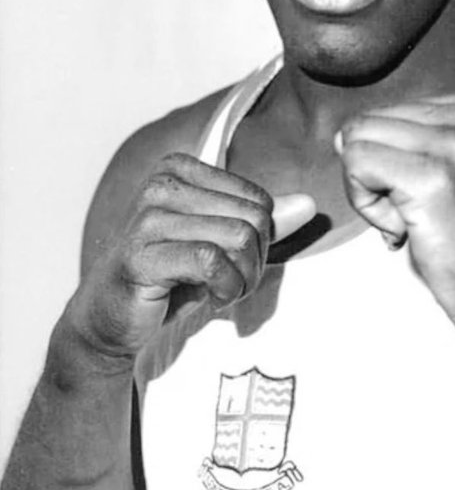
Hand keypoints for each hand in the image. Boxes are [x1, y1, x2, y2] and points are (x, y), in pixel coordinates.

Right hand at [66, 153, 314, 359]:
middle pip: (253, 218)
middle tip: (229, 283)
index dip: (261, 241)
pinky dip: (225, 287)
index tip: (233, 263)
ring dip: (242, 279)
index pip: (259, 199)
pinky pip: (212, 260)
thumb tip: (308, 204)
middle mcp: (161, 184)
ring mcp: (148, 217)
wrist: (111, 319)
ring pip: (238, 237)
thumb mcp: (222, 244)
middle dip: (254, 262)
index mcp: (180, 169)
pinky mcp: (142, 254)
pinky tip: (209, 299)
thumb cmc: (170, 278)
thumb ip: (262, 222)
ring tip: (220, 291)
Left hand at [335, 92, 454, 340]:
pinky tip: (404, 229)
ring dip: (370, 191)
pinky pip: (356, 165)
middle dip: (377, 172)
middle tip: (419, 213)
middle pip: (370, 121)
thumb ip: (411, 142)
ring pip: (357, 141)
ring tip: (414, 220)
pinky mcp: (432, 177)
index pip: (392, 110)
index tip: (432, 196)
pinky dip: (366, 206)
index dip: (395, 160)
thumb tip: (343, 135)